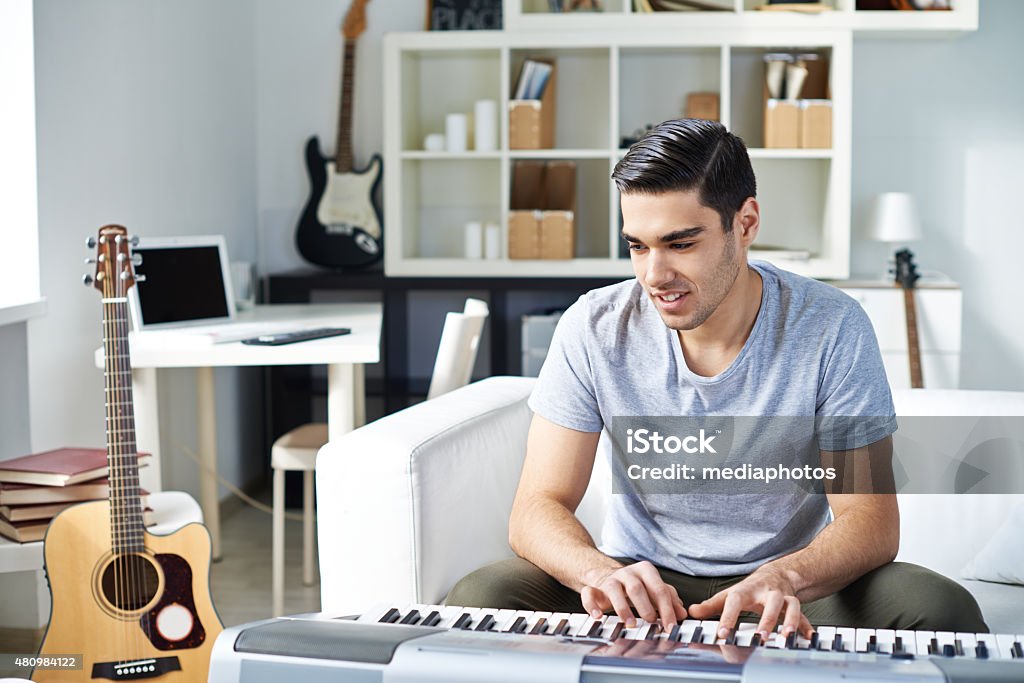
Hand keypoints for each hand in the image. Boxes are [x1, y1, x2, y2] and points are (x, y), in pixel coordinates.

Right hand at [580, 560, 687, 628]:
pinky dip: (592, 604)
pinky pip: (589, 593)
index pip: (658, 589)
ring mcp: (609, 580)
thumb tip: (682, 613)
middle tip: (651, 622)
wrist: (604, 575)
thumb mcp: (653, 589)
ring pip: (614, 589)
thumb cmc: (634, 585)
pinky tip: (598, 616)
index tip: (671, 625)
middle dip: (645, 606)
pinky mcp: (594, 588)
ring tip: (630, 623)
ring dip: (623, 608)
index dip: (666, 608)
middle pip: (637, 587)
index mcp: (645, 571)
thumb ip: (669, 599)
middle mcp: (627, 573)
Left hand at [687, 565, 812, 640]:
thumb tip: (692, 611)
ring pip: (791, 606)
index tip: (722, 633)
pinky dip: (806, 626)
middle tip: (760, 638)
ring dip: (790, 621)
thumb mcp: (730, 594)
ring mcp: (784, 597)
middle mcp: (767, 592)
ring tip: (786, 636)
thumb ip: (711, 605)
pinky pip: (805, 615)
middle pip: (770, 602)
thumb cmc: (751, 588)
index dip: (728, 617)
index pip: (735, 601)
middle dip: (766, 620)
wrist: (776, 574)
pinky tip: (807, 638)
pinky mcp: (795, 604)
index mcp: (747, 590)